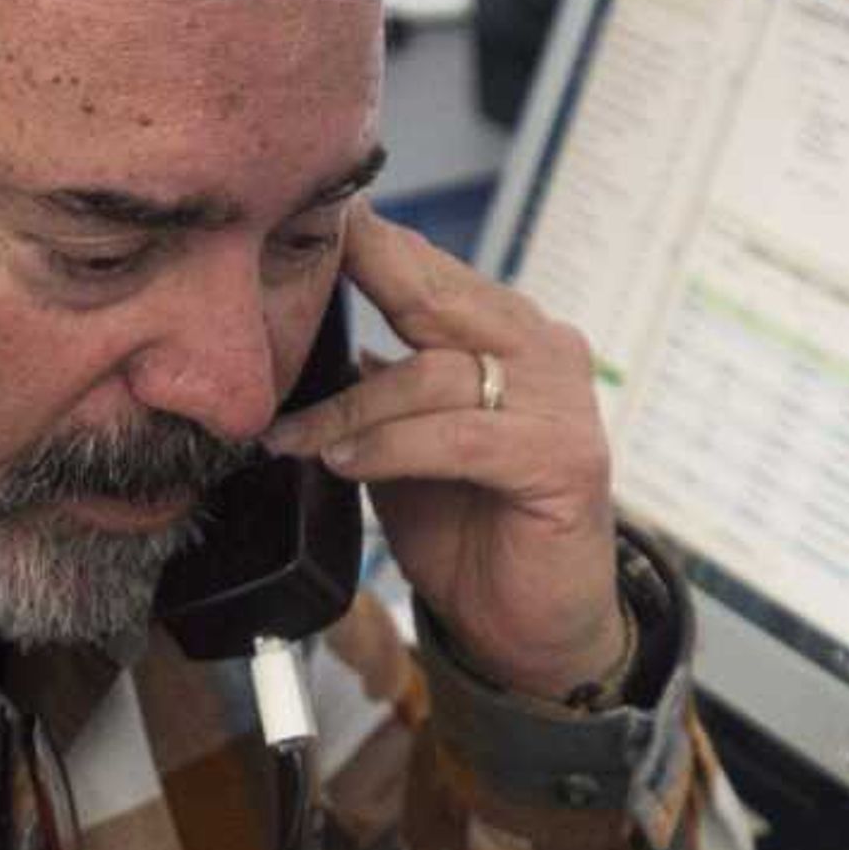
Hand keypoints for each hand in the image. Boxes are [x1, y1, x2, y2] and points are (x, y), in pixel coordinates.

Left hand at [264, 203, 625, 699]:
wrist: (530, 628)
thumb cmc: (469, 529)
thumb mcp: (406, 443)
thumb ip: (375, 386)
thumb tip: (299, 332)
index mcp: (508, 334)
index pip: (431, 270)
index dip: (366, 242)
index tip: (300, 221)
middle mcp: (544, 352)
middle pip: (436, 296)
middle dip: (358, 279)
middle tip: (283, 277)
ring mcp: (562, 404)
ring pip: (435, 374)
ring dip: (350, 407)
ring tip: (293, 437)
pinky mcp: (565, 461)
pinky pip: (460, 437)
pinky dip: (393, 446)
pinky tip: (346, 460)